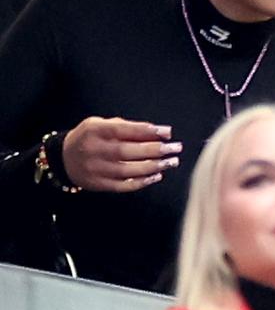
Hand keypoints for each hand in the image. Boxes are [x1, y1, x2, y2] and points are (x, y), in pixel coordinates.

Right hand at [62, 117, 180, 191]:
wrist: (63, 158)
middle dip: (155, 150)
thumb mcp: (101, 124)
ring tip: (171, 162)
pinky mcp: (98, 184)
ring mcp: (95, 169)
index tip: (167, 132)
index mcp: (95, 131)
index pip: (124, 130)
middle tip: (176, 148)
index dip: (147, 131)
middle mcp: (93, 150)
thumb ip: (126, 126)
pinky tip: (157, 175)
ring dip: (154, 166)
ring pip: (128, 170)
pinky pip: (123, 185)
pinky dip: (142, 182)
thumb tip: (156, 131)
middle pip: (128, 151)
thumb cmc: (91, 137)